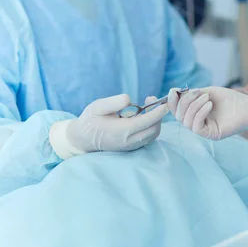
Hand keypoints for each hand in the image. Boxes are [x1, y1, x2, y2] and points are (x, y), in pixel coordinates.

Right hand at [50, 94, 167, 158]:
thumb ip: (113, 102)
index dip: (158, 112)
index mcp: (122, 130)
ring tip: (147, 106)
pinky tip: (143, 115)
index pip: (147, 121)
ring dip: (155, 120)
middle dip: (158, 115)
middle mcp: (129, 141)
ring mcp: (131, 146)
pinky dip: (151, 126)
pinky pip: (147, 137)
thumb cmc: (90, 120)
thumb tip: (129, 99)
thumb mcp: (97, 107)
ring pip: (152, 135)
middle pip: (154, 129)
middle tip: (151, 100)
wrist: (82, 139)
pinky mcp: (131, 147)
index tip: (164, 103)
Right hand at [168, 86, 247, 140]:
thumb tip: (174, 92)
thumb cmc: (231, 99)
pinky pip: (196, 127)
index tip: (174, 91)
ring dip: (193, 106)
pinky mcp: (211, 134)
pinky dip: (200, 114)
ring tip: (206, 98)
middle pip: (178, 116)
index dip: (171, 101)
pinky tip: (209, 105)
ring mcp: (204, 129)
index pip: (176, 110)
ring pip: (186, 122)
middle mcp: (197, 122)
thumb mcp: (208, 92)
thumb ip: (192, 94)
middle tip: (197, 92)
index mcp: (194, 112)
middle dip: (184, 102)